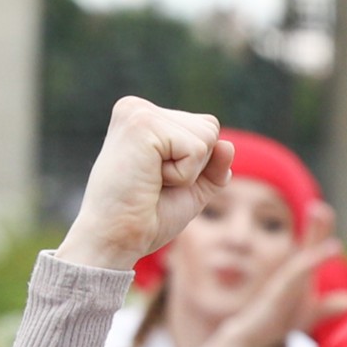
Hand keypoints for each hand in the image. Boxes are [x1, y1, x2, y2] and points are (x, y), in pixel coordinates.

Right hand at [56, 96, 233, 271]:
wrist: (118, 238)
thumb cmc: (149, 217)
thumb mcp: (192, 188)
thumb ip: (214, 167)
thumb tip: (228, 145)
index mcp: (145, 117)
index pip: (206, 128)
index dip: (197, 165)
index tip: (160, 180)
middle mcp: (137, 107)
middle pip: (210, 128)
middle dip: (195, 167)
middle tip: (155, 183)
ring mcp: (138, 112)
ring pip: (206, 137)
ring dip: (188, 172)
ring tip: (152, 181)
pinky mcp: (142, 124)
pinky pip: (196, 149)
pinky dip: (183, 175)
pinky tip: (150, 179)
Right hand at [208, 203, 346, 346]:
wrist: (253, 338)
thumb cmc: (279, 322)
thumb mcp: (309, 315)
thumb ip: (329, 307)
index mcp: (299, 276)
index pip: (311, 250)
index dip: (319, 232)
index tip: (325, 211)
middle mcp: (291, 275)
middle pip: (306, 247)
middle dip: (315, 228)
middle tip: (321, 209)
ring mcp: (284, 284)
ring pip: (302, 260)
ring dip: (314, 243)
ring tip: (322, 224)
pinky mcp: (278, 295)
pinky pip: (295, 276)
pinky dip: (310, 263)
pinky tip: (325, 255)